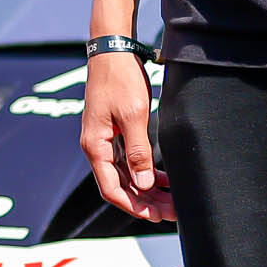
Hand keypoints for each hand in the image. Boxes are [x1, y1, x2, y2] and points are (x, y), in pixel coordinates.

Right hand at [78, 50, 171, 224]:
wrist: (112, 50)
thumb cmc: (120, 79)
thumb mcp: (134, 115)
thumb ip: (138, 151)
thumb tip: (143, 184)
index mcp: (95, 146)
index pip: (111, 189)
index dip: (134, 206)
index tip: (155, 215)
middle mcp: (97, 147)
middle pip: (120, 186)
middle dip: (145, 201)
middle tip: (172, 211)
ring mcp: (105, 140)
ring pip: (126, 175)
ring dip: (147, 189)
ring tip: (171, 199)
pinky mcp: (114, 132)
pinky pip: (128, 160)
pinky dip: (144, 171)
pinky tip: (162, 178)